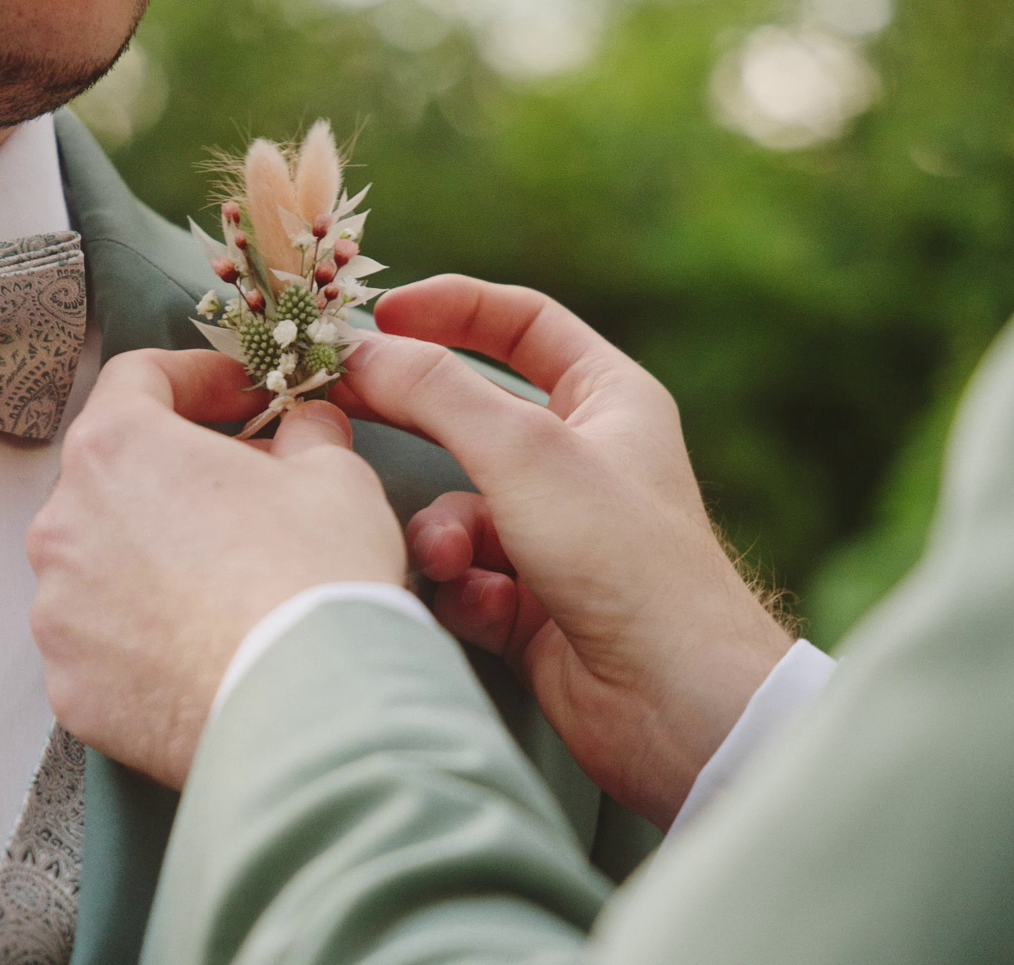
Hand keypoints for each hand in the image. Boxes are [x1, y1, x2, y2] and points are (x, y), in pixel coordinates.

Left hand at [27, 349, 405, 787]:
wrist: (307, 713)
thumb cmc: (316, 576)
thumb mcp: (336, 477)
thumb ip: (308, 436)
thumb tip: (305, 430)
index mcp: (117, 449)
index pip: (137, 378)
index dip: (196, 377)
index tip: (243, 395)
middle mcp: (63, 524)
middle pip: (115, 477)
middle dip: (179, 477)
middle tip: (250, 493)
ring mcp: (57, 612)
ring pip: (103, 564)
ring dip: (156, 559)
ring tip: (228, 585)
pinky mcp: (70, 686)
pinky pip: (104, 643)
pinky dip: (145, 636)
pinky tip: (205, 648)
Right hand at [333, 275, 794, 828]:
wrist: (675, 705)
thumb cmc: (628, 561)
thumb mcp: (524, 451)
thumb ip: (435, 390)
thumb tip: (360, 351)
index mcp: (608, 401)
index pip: (523, 323)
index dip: (451, 309)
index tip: (378, 313)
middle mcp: (582, 461)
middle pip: (471, 414)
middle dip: (411, 417)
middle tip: (338, 403)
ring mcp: (553, 534)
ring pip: (455, 505)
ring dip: (442, 532)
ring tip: (447, 559)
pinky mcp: (527, 603)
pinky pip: (462, 574)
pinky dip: (461, 587)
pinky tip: (485, 610)